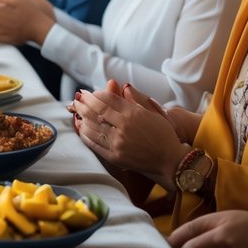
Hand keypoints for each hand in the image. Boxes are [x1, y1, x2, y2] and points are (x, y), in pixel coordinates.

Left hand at [72, 83, 188, 185]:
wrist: (170, 160)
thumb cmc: (164, 134)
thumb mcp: (153, 112)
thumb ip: (135, 100)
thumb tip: (123, 86)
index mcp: (133, 114)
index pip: (108, 99)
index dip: (95, 94)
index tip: (88, 92)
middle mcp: (124, 127)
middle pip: (97, 111)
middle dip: (84, 102)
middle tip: (77, 98)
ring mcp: (118, 142)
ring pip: (92, 126)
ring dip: (82, 117)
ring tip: (76, 110)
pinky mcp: (115, 156)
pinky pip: (94, 143)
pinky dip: (85, 134)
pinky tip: (81, 127)